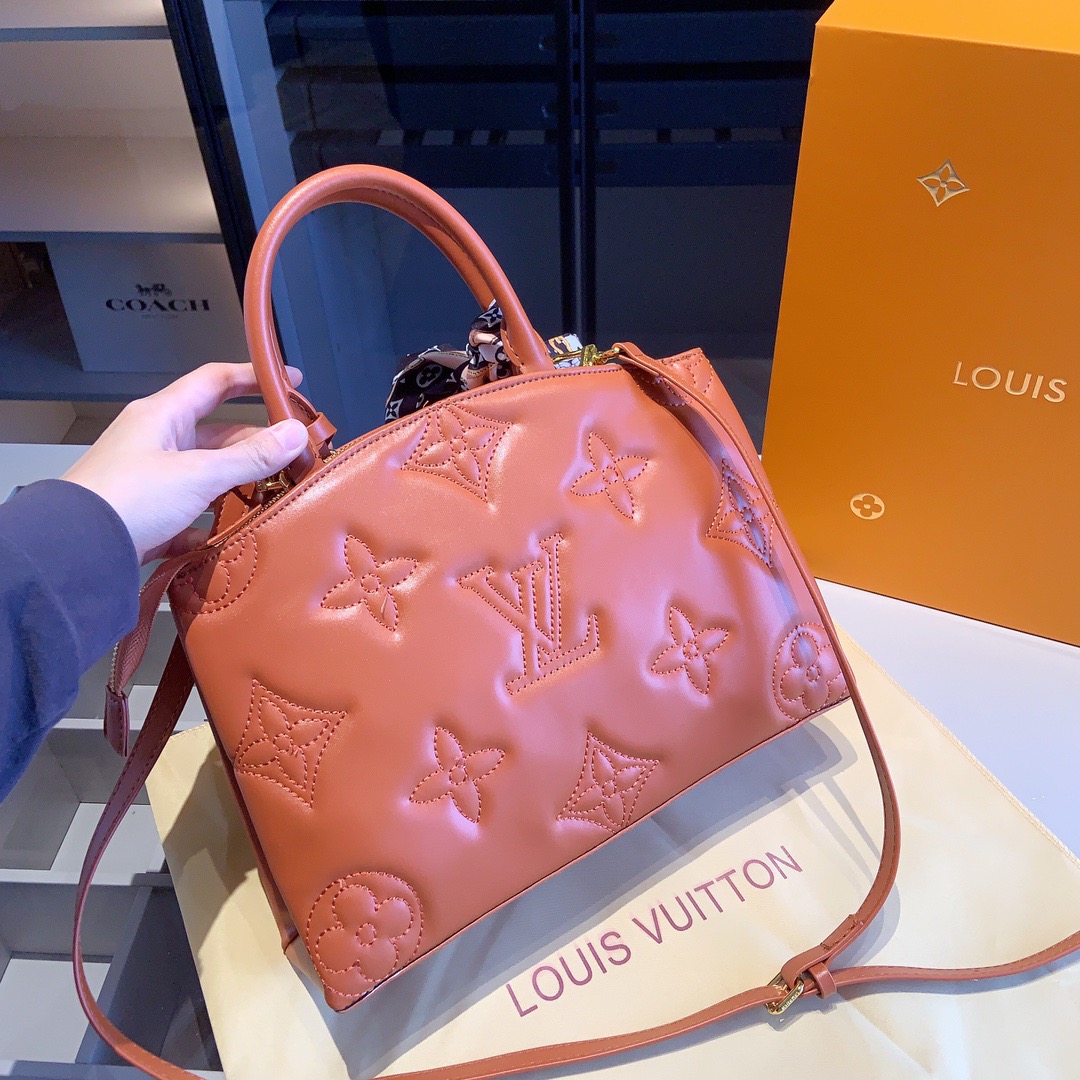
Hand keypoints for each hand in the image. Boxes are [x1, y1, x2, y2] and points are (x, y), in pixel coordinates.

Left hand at [62, 363, 309, 562]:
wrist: (77, 550)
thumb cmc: (131, 498)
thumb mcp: (199, 474)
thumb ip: (251, 456)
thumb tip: (295, 433)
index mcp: (162, 415)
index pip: (215, 381)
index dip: (253, 377)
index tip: (289, 381)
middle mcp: (156, 440)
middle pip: (218, 432)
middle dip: (256, 443)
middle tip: (293, 455)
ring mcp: (152, 477)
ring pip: (207, 472)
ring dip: (239, 483)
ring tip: (274, 495)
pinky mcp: (149, 513)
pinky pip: (191, 510)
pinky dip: (213, 520)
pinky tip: (234, 533)